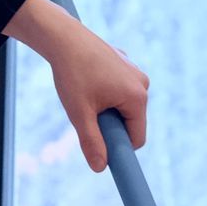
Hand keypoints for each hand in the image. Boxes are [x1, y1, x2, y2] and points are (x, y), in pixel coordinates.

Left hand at [11, 0, 148, 172]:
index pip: (136, 138)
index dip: (118, 147)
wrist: (63, 37)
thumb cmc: (72, 74)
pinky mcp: (126, 64)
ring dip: (107, 109)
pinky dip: (106, 93)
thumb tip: (100, 168)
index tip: (100, 146)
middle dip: (111, 124)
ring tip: (86, 94)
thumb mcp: (80, 113)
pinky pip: (119, 90)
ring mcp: (135, 72)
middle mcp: (143, 84)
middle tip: (86, 112)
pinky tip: (88, 79)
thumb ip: (91, 142)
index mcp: (138, 97)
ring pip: (124, 106)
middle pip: (131, 122)